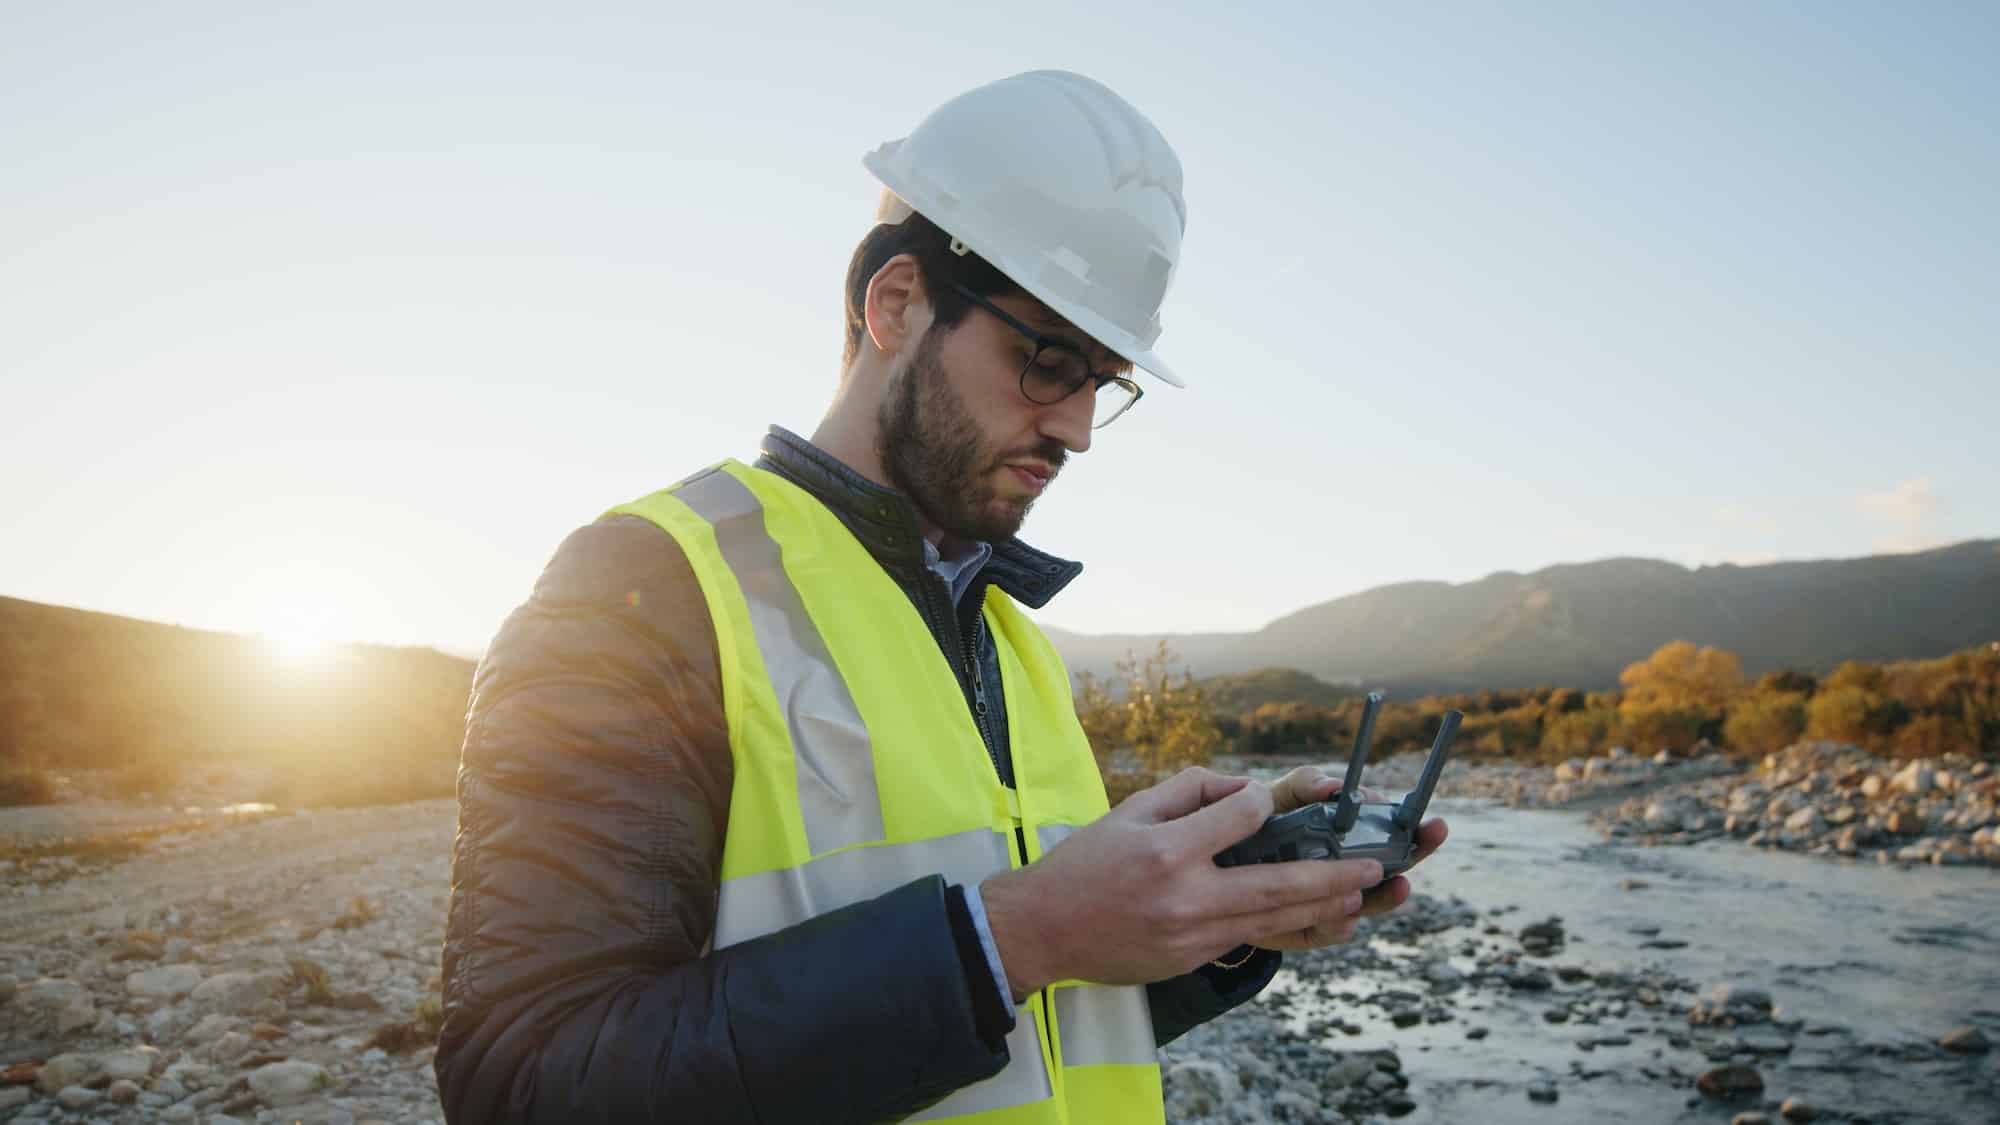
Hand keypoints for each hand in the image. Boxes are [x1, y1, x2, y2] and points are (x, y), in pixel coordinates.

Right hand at [979, 766, 1384, 1000]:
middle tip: (1372, 867)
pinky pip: (1251, 941)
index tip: (1269, 799)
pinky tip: (1319, 921)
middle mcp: (1186, 896)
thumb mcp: (1131, 810)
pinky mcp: (1191, 959)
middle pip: (1279, 885)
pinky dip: (1290, 930)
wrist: (1044, 930)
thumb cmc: (1086, 863)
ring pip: (1275, 921)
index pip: (1243, 816)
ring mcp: (1192, 936)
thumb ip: (1191, 789)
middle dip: (1333, 876)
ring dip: (1325, 909)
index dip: (1264, 802)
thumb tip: (1244, 789)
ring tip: (1362, 896)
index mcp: (1168, 849)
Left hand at [1243, 765, 1450, 951]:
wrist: (1214, 869)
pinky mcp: (1306, 929)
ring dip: (1384, 897)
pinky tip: (1343, 915)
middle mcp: (1346, 871)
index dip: (1415, 830)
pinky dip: (1337, 923)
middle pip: (1393, 868)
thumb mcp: (1279, 799)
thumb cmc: (1255, 824)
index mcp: (1347, 838)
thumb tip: (1333, 785)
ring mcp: (1328, 902)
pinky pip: (1328, 930)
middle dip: (1414, 855)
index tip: (1430, 823)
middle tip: (1432, 845)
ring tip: (1397, 886)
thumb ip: (1304, 786)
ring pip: (1366, 903)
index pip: (1393, 833)